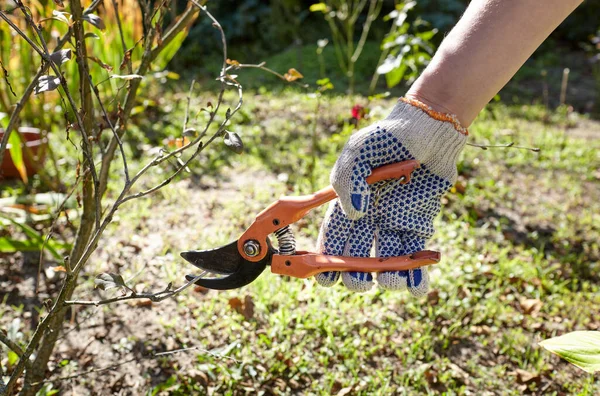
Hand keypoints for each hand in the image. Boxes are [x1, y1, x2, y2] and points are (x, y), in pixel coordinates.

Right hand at [315, 97, 466, 294]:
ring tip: (391, 280)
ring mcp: (394, 223)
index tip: (325, 279)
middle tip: (359, 282)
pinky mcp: (419, 224)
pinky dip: (416, 273)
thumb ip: (349, 182)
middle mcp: (369, 218)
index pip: (334, 237)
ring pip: (387, 259)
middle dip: (356, 274)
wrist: (426, 131)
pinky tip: (416, 286)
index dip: (328, 259)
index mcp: (348, 203)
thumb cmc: (387, 138)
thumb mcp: (358, 153)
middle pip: (358, 255)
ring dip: (387, 276)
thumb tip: (354, 215)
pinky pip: (415, 252)